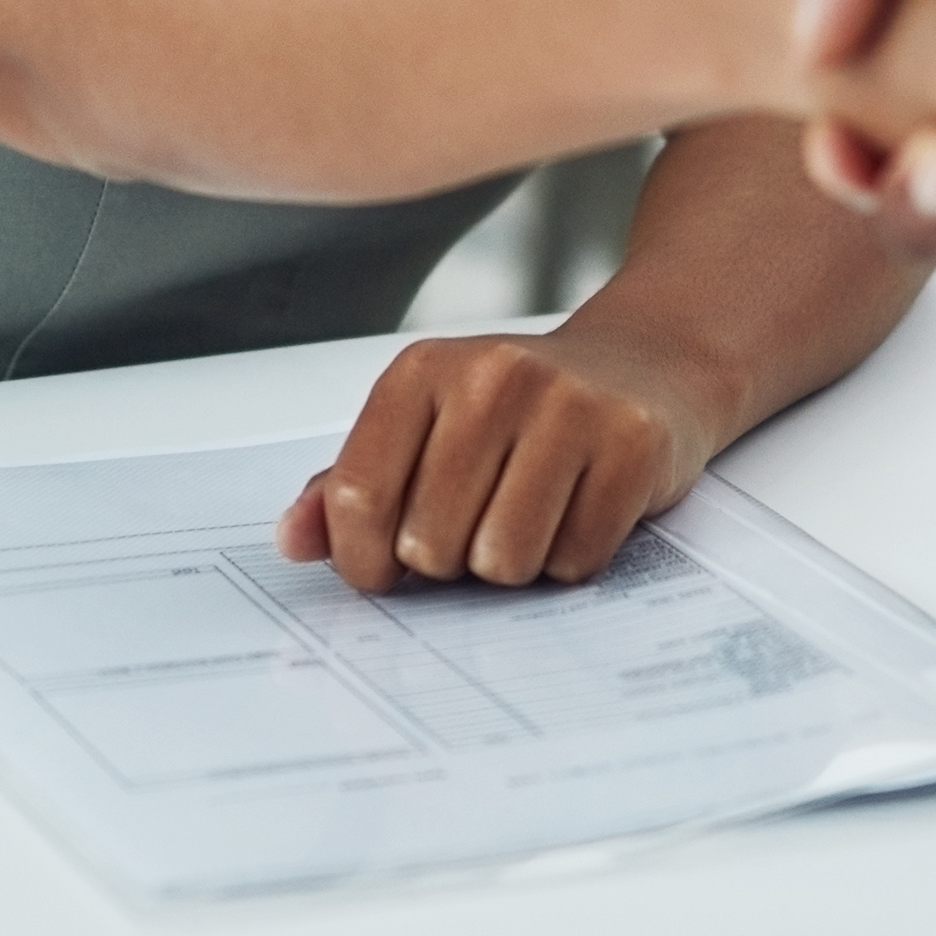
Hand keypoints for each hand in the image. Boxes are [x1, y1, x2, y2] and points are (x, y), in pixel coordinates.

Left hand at [279, 308, 735, 589]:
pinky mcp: (631, 441)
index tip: (385, 569)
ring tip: (531, 517)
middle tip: (481, 523)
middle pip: (431, 543)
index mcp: (421, 372)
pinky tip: (579, 510)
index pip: (359, 497)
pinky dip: (573, 558)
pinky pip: (576, 560)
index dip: (365, 560)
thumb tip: (292, 541)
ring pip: (503, 561)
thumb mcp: (427, 429)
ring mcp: (566, 404)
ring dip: (514, 566)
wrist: (643, 365)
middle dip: (453, 561)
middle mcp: (491, 376)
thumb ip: (352, 486)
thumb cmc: (519, 413)